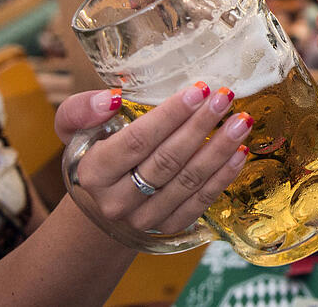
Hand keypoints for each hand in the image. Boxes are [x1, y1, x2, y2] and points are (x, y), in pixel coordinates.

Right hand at [55, 83, 252, 234]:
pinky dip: (223, 176)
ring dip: (220, 149)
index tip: (198, 90)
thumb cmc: (96, 152)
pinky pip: (202, 201)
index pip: (137, 141)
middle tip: (226, 97)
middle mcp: (118, 201)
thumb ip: (81, 110)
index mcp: (94, 172)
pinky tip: (240, 152)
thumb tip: (110, 98)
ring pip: (188, 181)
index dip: (170, 115)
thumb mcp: (76, 129)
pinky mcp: (170, 226)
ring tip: (241, 121)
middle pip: (167, 160)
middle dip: (200, 125)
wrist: (103, 201)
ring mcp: (146, 217)